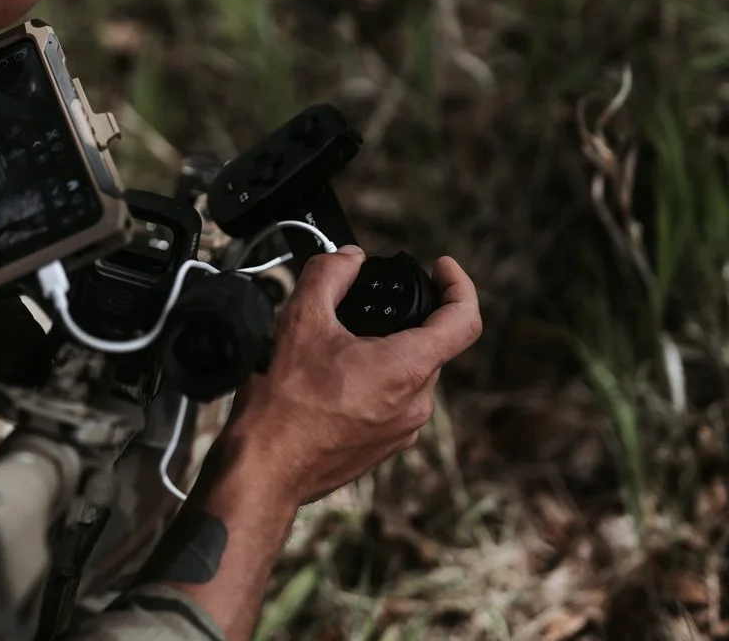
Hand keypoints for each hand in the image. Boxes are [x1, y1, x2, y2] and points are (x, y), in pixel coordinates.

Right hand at [224, 251, 481, 508]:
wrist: (264, 470)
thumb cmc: (284, 403)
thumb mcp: (301, 320)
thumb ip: (329, 275)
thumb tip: (348, 258)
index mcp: (408, 368)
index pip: (464, 319)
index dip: (459, 284)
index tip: (441, 268)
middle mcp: (416, 404)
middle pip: (430, 345)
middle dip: (402, 319)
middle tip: (366, 304)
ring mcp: (403, 431)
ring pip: (408, 374)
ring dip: (384, 351)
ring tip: (338, 346)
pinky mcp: (384, 447)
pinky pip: (393, 402)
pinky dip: (373, 381)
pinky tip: (332, 380)